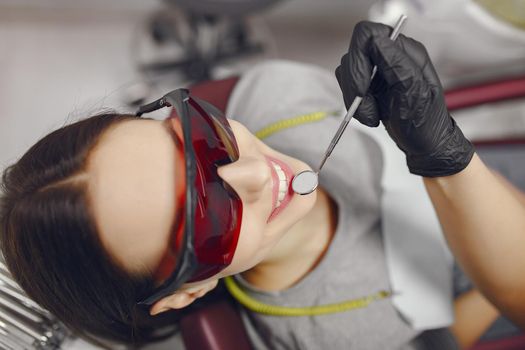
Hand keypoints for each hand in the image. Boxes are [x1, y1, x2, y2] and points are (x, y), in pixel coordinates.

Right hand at [335, 21, 473, 176]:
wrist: (424, 145)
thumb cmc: (425, 124)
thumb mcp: (415, 94)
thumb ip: (397, 65)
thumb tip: (377, 41)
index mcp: (406, 52)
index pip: (368, 35)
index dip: (359, 59)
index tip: (363, 88)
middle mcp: (390, 57)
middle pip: (353, 54)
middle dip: (355, 86)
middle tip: (367, 109)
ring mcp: (378, 71)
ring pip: (347, 72)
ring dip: (354, 99)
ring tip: (371, 115)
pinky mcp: (369, 85)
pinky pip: (348, 86)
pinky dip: (354, 105)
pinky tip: (369, 115)